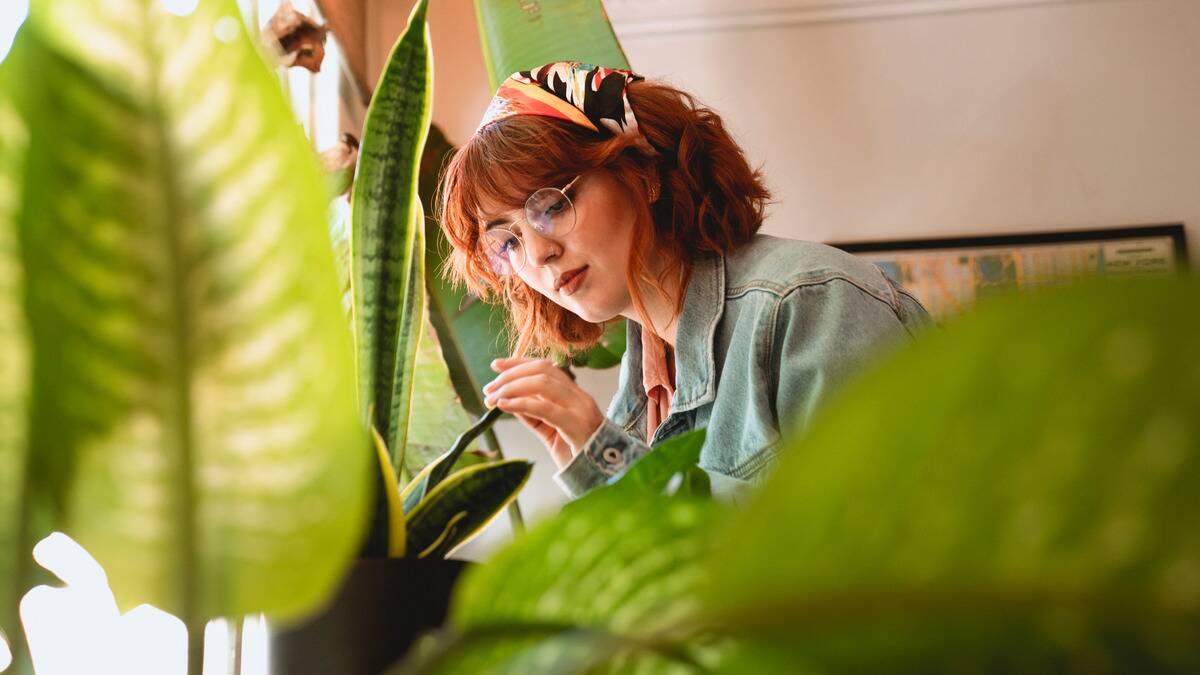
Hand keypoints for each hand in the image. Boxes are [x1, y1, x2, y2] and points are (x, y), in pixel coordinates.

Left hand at [483, 357, 604, 468]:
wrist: (599, 477)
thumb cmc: (575, 454)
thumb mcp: (549, 430)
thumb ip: (532, 414)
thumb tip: (507, 399)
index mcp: (575, 395)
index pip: (547, 366)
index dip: (520, 362)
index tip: (496, 365)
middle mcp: (579, 397)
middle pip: (543, 370)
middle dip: (511, 375)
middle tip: (489, 388)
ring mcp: (580, 409)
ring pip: (542, 384)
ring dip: (511, 387)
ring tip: (492, 398)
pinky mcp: (576, 425)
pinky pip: (544, 408)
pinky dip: (521, 403)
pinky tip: (504, 405)